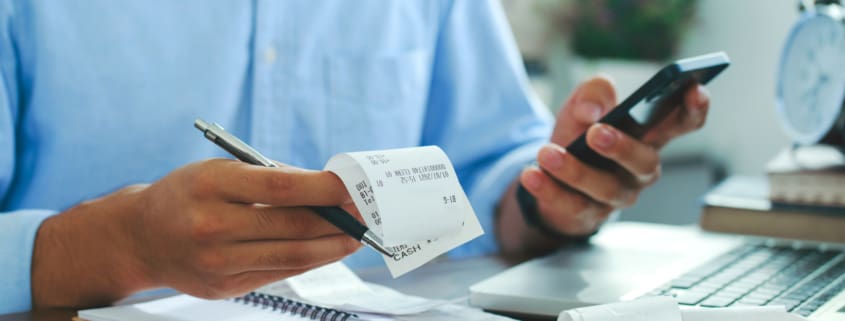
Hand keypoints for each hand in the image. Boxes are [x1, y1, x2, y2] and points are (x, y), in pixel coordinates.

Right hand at [32, 159, 360, 307]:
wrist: (140, 238)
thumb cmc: (187, 195)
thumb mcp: (219, 171)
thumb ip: (269, 178)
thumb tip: (325, 189)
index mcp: (210, 185)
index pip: (281, 187)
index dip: (323, 189)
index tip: (352, 186)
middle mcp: (211, 225)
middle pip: (291, 225)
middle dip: (336, 218)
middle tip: (364, 212)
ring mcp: (216, 262)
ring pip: (291, 256)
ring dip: (332, 246)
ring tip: (356, 236)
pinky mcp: (223, 287)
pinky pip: (278, 273)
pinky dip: (308, 261)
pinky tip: (327, 251)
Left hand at [497, 76, 709, 254]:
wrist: (549, 173)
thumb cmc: (578, 134)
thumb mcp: (582, 104)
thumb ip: (593, 92)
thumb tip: (593, 111)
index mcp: (647, 136)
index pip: (681, 123)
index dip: (693, 109)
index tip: (695, 89)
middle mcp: (639, 169)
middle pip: (645, 162)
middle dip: (622, 148)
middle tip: (596, 133)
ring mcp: (616, 196)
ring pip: (604, 188)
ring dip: (574, 170)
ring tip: (547, 152)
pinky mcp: (587, 215)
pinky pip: (572, 205)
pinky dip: (549, 190)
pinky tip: (532, 174)